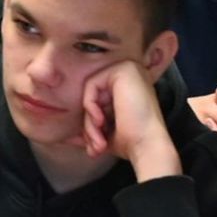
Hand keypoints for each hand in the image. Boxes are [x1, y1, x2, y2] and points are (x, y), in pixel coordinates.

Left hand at [79, 61, 180, 179]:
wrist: (148, 148)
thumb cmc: (131, 142)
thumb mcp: (105, 132)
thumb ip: (88, 127)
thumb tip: (68, 137)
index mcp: (129, 87)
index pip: (97, 98)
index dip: (91, 123)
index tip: (95, 146)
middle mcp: (131, 75)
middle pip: (93, 95)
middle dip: (89, 124)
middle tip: (95, 146)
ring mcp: (129, 69)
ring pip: (91, 91)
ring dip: (89, 120)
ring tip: (99, 140)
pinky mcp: (124, 69)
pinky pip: (92, 84)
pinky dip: (90, 105)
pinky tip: (101, 121)